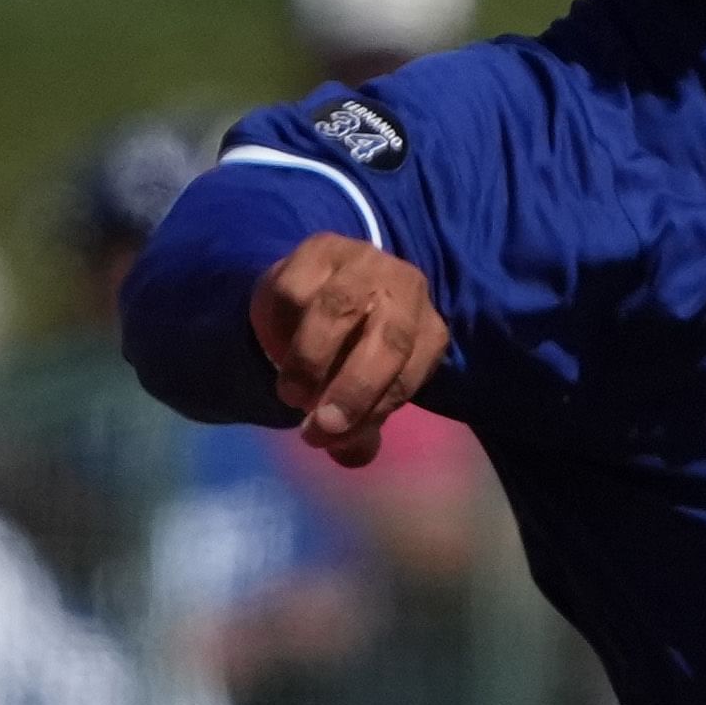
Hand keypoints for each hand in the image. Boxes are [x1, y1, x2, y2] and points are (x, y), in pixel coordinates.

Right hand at [251, 232, 446, 467]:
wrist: (306, 297)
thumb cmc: (344, 354)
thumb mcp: (357, 395)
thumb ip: (358, 429)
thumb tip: (351, 457)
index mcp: (426, 331)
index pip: (412, 373)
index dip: (376, 409)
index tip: (338, 437)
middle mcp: (406, 290)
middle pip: (390, 340)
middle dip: (354, 390)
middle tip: (318, 427)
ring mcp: (365, 262)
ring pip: (338, 311)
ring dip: (311, 361)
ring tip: (291, 393)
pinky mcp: (321, 248)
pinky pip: (297, 291)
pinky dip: (282, 327)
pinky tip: (279, 343)